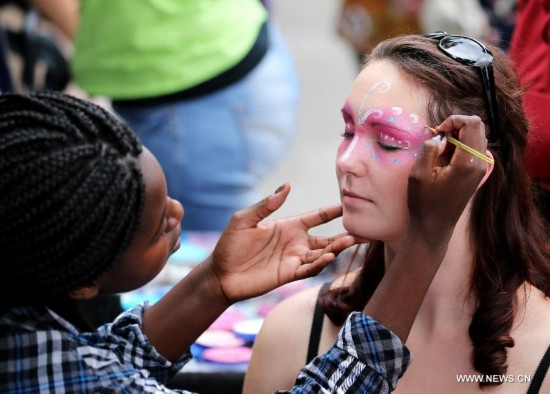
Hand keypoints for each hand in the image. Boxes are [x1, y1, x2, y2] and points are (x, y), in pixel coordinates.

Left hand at [205, 183, 355, 302]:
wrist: (221, 274)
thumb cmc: (230, 245)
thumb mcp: (245, 220)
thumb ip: (266, 205)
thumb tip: (286, 186)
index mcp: (288, 226)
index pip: (317, 217)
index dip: (333, 211)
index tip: (350, 204)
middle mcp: (296, 242)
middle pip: (327, 238)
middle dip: (345, 235)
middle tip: (363, 229)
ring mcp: (294, 259)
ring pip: (322, 253)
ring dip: (336, 248)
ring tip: (350, 241)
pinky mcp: (289, 275)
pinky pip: (309, 269)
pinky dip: (320, 264)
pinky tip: (329, 257)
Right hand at [408, 115, 489, 239]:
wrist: (434, 227)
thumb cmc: (424, 203)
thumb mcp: (419, 174)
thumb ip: (428, 150)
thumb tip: (437, 137)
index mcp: (467, 162)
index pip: (472, 124)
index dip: (453, 121)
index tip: (436, 133)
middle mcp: (479, 163)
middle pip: (477, 127)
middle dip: (456, 126)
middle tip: (438, 139)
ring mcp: (480, 169)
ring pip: (476, 136)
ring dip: (457, 136)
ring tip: (439, 150)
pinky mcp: (476, 173)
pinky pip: (473, 148)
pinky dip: (459, 145)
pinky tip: (444, 158)